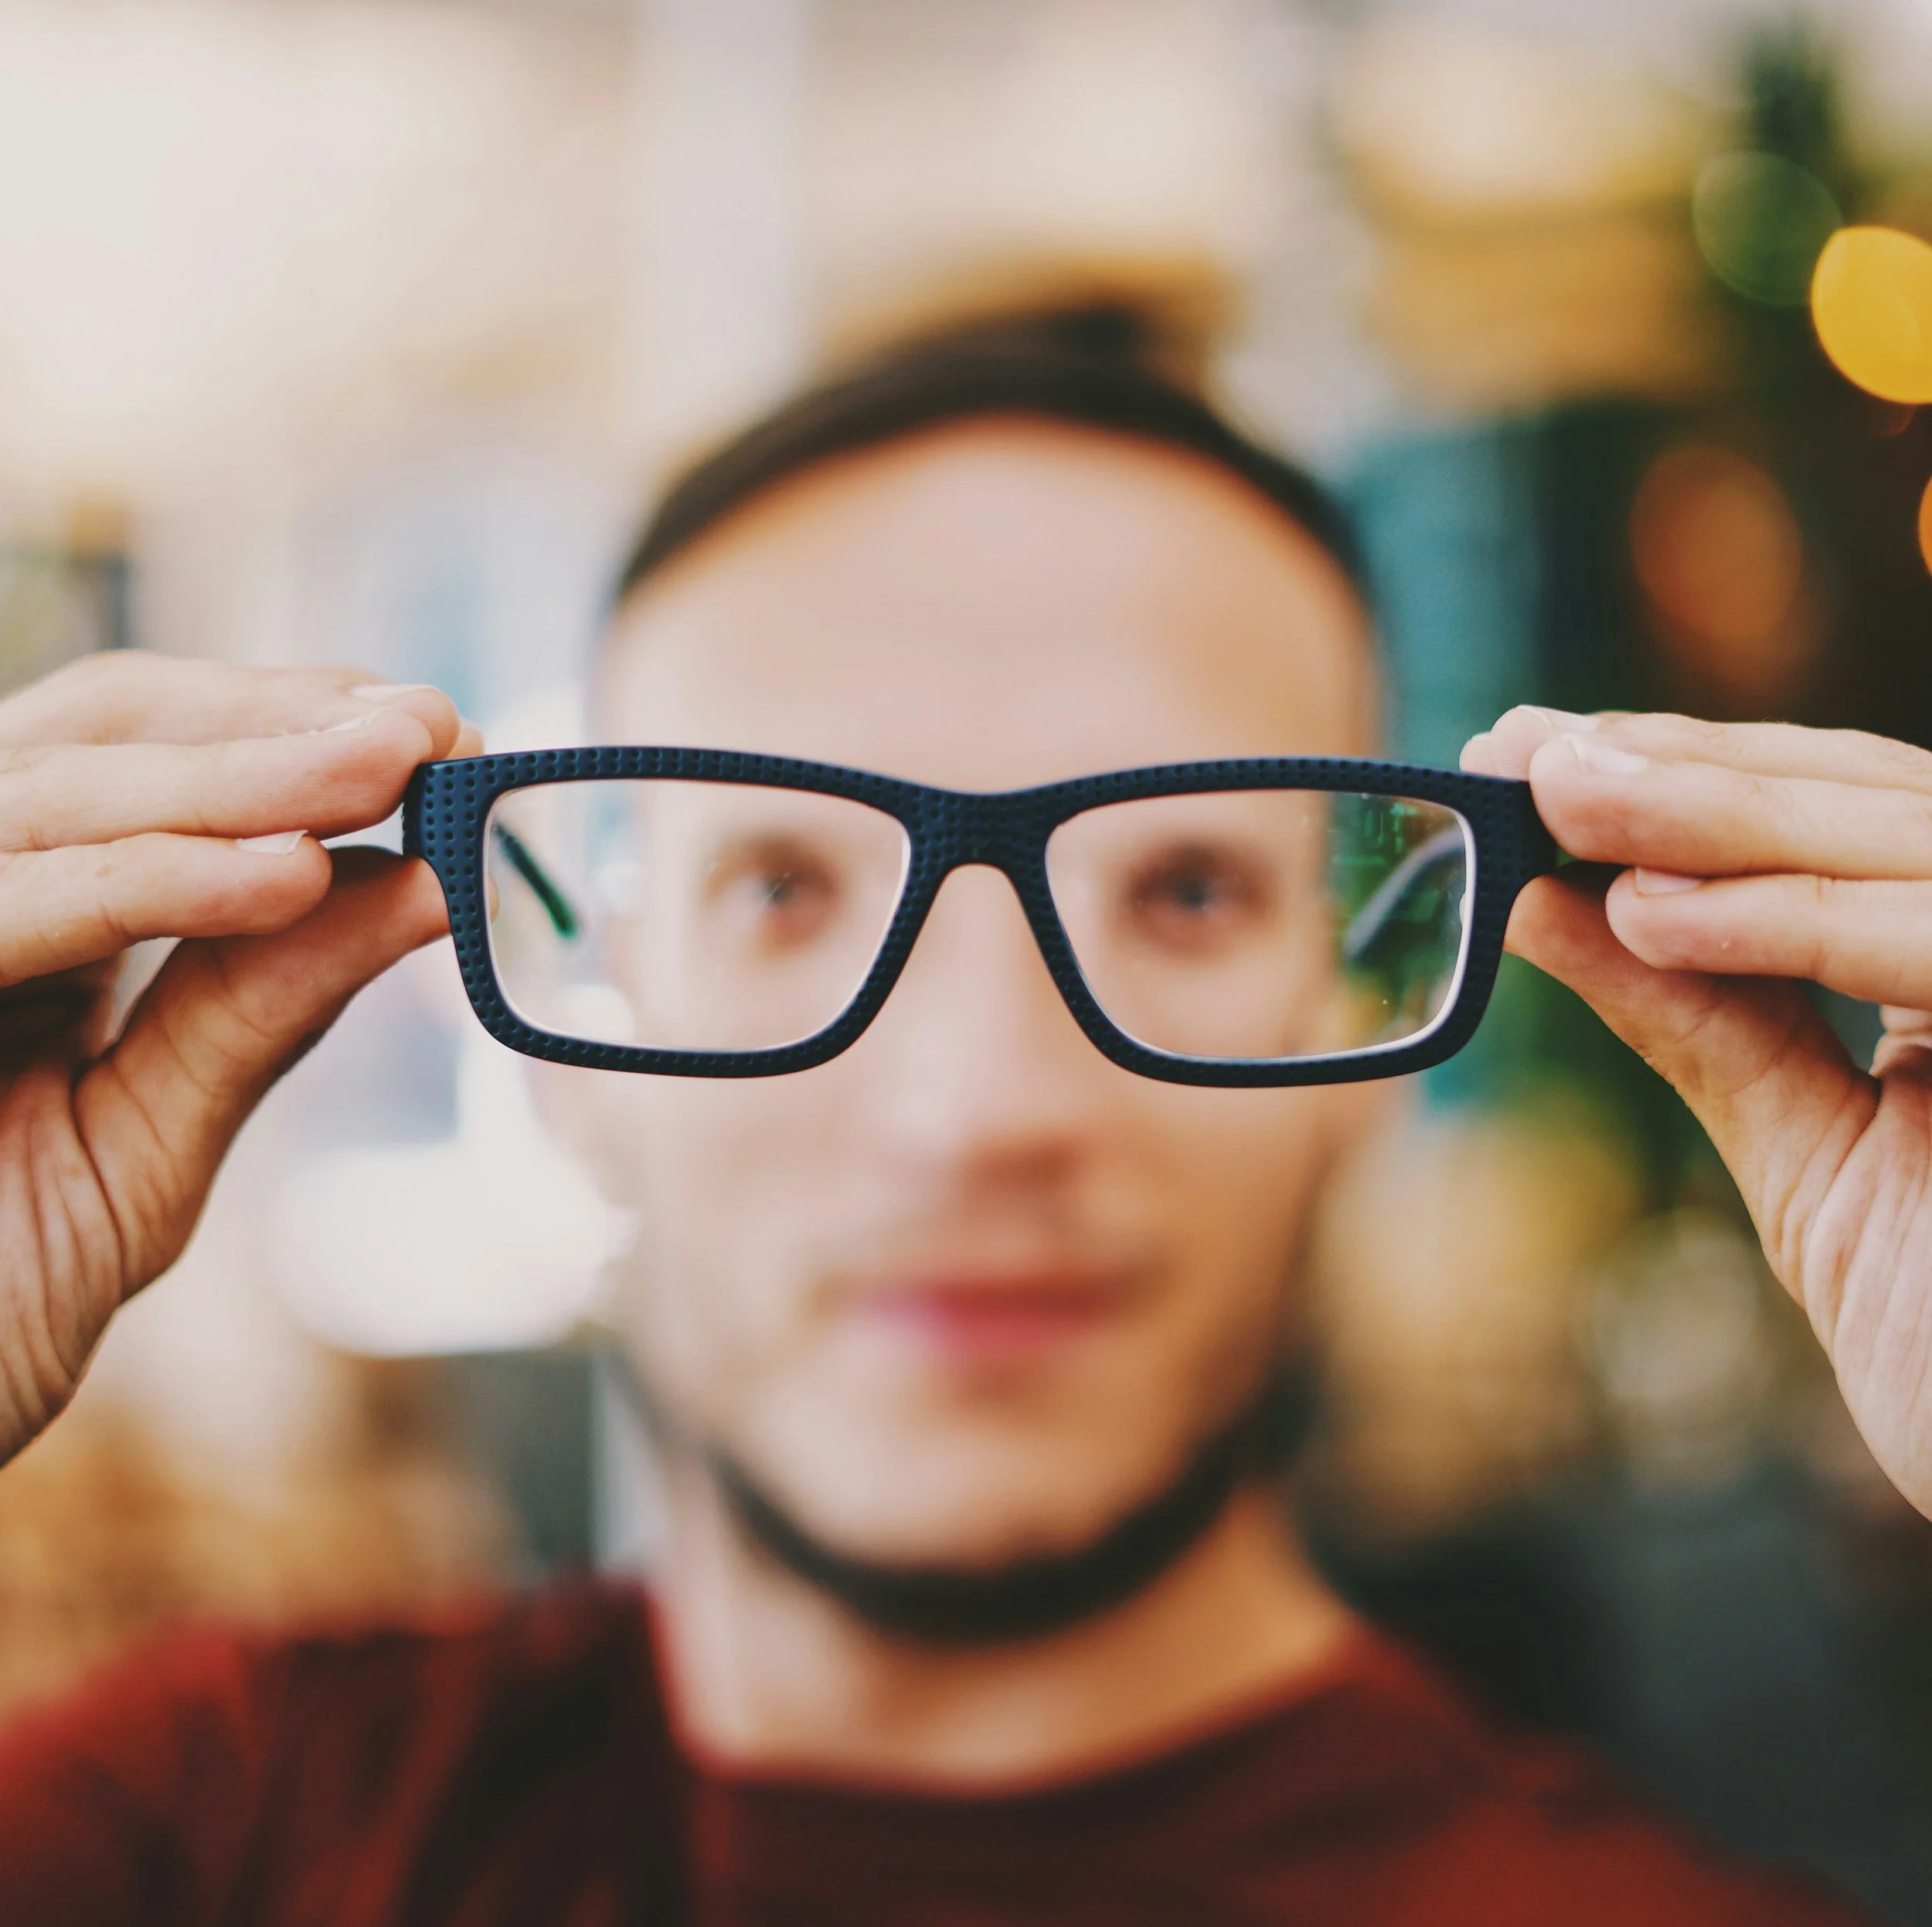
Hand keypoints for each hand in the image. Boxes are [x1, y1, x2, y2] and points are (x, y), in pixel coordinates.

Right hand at [0, 653, 471, 1462]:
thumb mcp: (147, 1138)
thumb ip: (260, 1008)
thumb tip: (427, 883)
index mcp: (14, 908)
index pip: (135, 751)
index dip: (280, 720)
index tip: (435, 727)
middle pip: (91, 731)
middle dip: (271, 722)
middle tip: (433, 726)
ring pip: (52, 794)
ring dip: (238, 777)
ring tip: (393, 771)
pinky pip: (6, 909)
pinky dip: (150, 885)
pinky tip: (287, 878)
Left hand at [1465, 706, 1931, 1517]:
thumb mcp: (1802, 1146)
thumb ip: (1695, 1014)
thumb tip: (1539, 899)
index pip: (1847, 812)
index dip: (1696, 769)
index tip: (1538, 749)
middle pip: (1878, 796)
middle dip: (1688, 769)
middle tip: (1523, 749)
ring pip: (1911, 835)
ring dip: (1719, 813)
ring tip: (1558, 798)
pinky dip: (1795, 922)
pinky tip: (1647, 915)